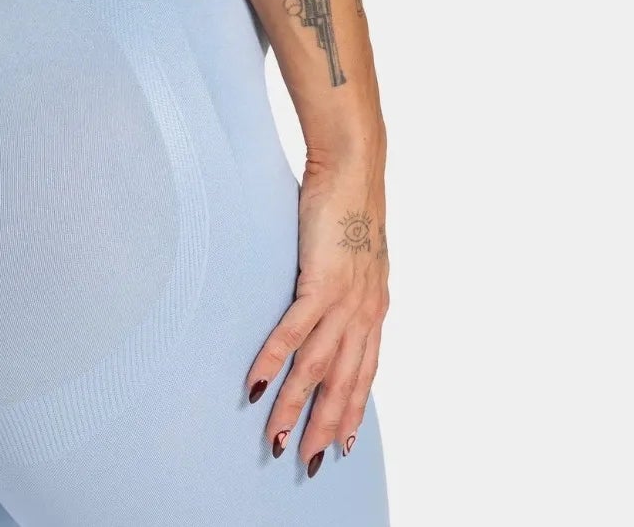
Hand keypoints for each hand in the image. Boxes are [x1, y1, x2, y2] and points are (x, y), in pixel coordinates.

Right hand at [245, 156, 388, 476]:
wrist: (353, 169)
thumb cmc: (348, 202)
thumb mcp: (353, 254)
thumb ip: (344, 282)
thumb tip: (326, 296)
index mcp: (374, 307)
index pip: (366, 372)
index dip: (353, 410)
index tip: (343, 444)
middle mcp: (365, 312)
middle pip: (344, 383)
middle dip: (326, 426)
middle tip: (308, 463)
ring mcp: (345, 301)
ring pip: (318, 368)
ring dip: (296, 407)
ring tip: (276, 437)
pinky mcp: (321, 284)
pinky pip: (294, 333)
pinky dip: (275, 363)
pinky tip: (258, 385)